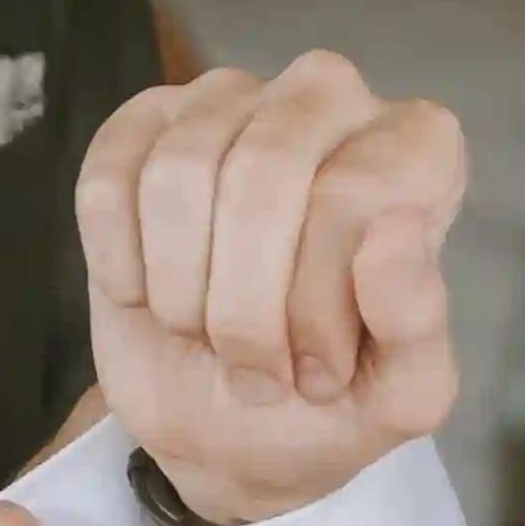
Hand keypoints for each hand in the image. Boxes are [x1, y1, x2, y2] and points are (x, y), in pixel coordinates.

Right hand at [77, 50, 464, 522]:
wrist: (220, 425)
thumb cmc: (324, 401)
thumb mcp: (396, 397)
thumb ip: (416, 325)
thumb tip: (399, 231)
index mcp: (416, 154)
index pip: (352, 191)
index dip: (319, 300)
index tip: (318, 374)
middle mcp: (331, 100)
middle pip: (265, 169)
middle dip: (245, 304)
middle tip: (258, 373)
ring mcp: (232, 100)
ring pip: (180, 169)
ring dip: (182, 290)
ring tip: (208, 332)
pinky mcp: (145, 122)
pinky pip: (108, 177)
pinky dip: (120, 262)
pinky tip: (148, 292)